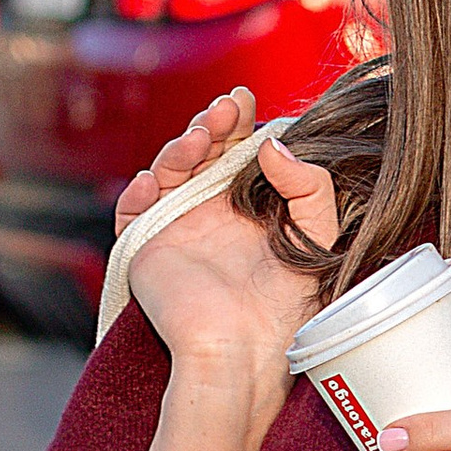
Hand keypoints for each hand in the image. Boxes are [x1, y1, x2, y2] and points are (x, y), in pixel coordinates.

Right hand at [122, 123, 337, 381]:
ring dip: (178, 149)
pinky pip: (132, 212)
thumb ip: (309, 186)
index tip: (245, 100)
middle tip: (226, 111)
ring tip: (199, 140)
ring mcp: (177, 228)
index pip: (237, 151)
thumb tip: (272, 145)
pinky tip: (155, 182)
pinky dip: (138, 193)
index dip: (237, 123)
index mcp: (248, 207)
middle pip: (200, 153)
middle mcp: (211, 213)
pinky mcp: (147, 249)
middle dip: (209, 125)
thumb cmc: (287, 306)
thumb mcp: (318, 236)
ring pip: (165, 172)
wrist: (245, 351)